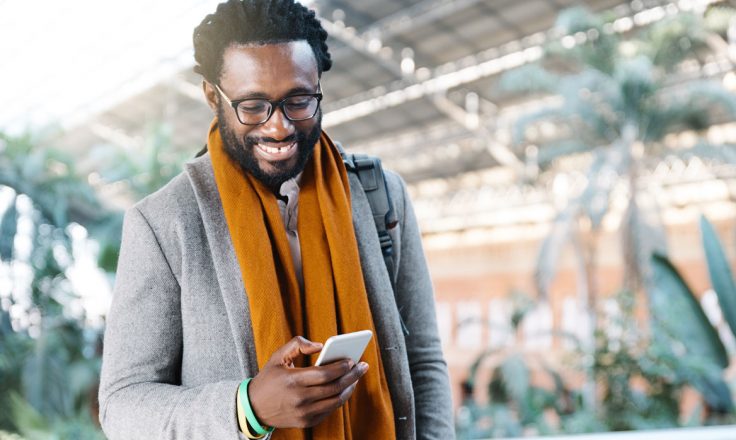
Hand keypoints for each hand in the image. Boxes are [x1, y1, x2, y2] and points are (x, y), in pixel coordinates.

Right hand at [248, 336, 368, 428]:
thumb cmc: (269, 378)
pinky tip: (344, 389)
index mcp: (293, 380)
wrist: (254, 408)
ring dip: (349, 388)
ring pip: (335, 401)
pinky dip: (339, 399)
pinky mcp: (306, 422)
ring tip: (355, 378)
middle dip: (352, 376)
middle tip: (363, 367)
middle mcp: (300, 399)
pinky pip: (329, 410)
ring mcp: (304, 413)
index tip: (352, 359)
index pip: (325, 374)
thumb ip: (298, 343)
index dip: (342, 366)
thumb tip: (321, 346)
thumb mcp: (278, 356)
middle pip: (335, 387)